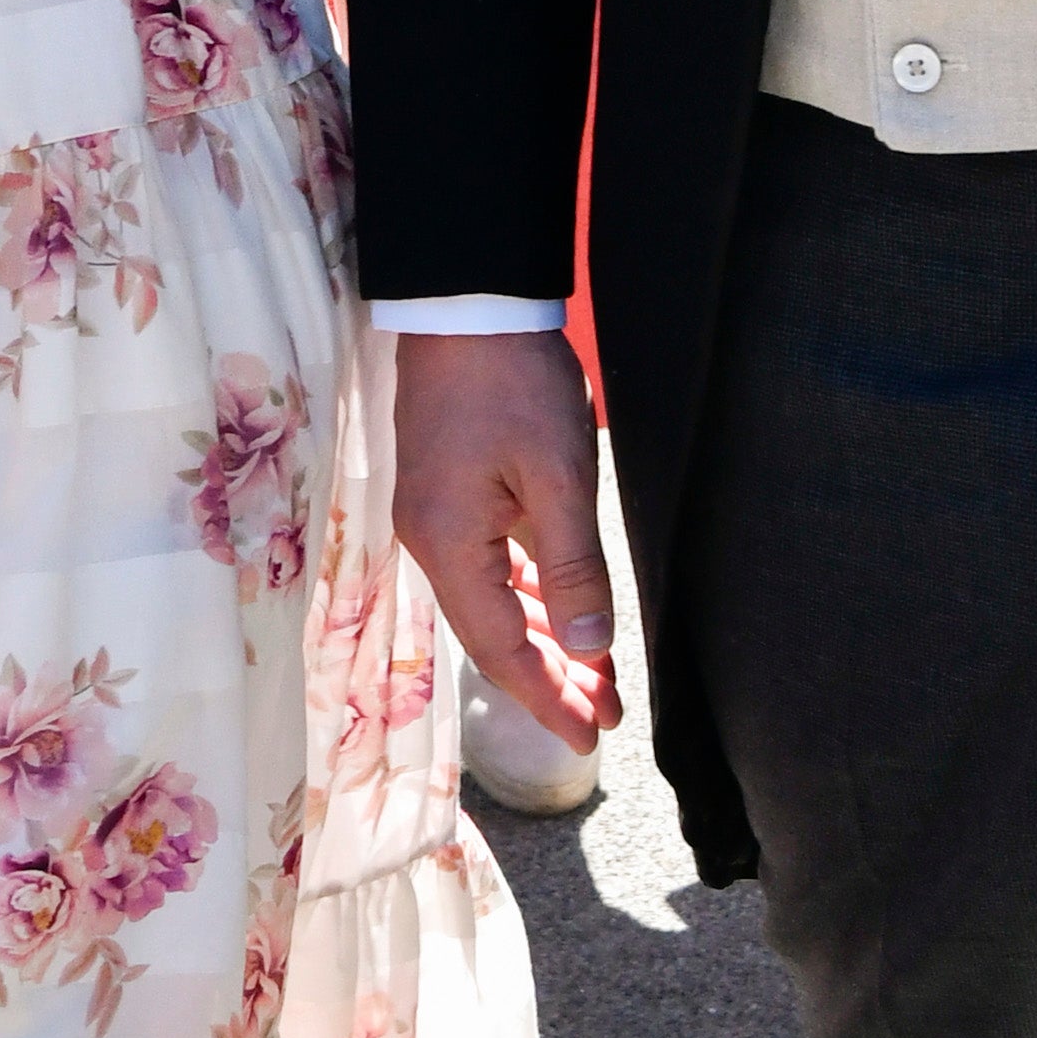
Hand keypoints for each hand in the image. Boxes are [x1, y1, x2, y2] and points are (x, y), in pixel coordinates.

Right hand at [390, 324, 615, 751]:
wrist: (466, 303)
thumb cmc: (514, 381)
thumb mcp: (559, 476)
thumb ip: (574, 567)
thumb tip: (590, 647)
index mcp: (451, 545)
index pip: (501, 648)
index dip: (547, 697)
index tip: (592, 734)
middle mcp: (432, 542)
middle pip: (493, 635)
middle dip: (551, 679)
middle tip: (605, 714)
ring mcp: (436, 519)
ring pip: (493, 604)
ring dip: (544, 642)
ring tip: (593, 676)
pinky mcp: (449, 495)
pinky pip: (490, 569)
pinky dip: (528, 599)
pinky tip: (558, 614)